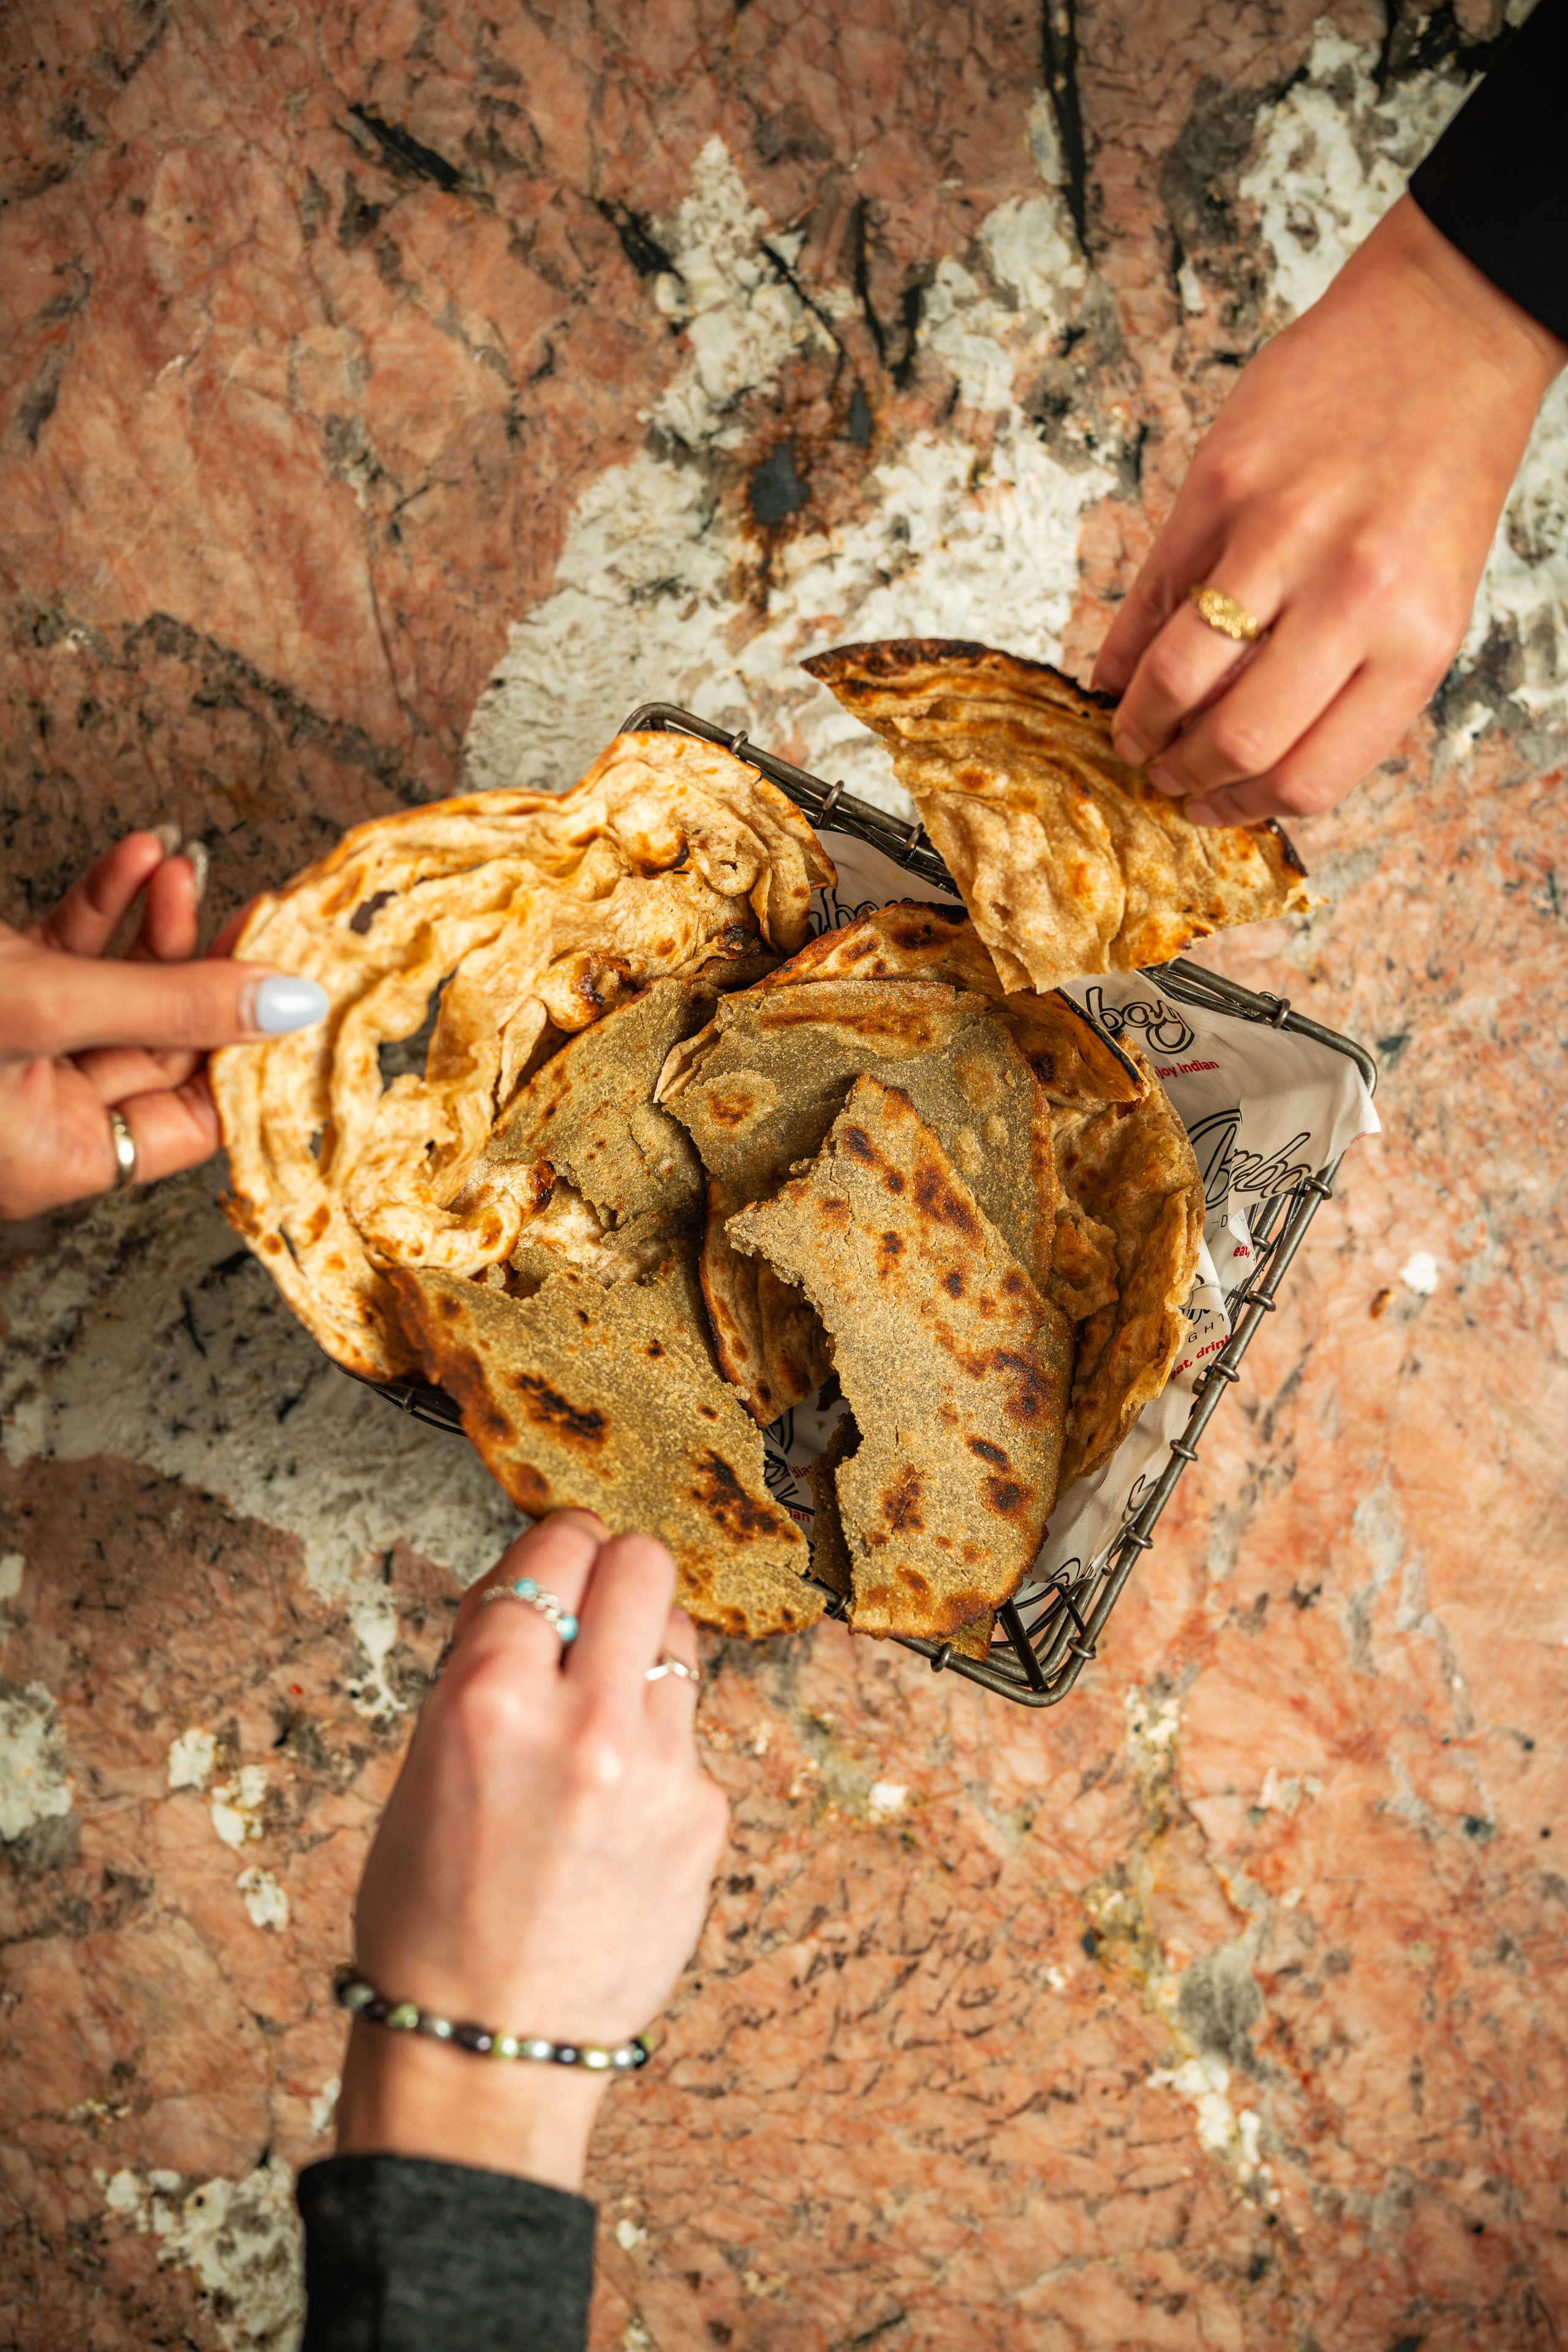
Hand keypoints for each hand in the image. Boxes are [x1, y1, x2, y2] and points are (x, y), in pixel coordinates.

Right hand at [0, 831, 326, 1219]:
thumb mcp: (48, 1011)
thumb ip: (170, 1004)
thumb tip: (293, 1003)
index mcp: (59, 1158)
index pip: (193, 1119)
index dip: (250, 1056)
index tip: (299, 991)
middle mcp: (45, 1113)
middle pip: (166, 1045)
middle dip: (207, 969)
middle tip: (257, 912)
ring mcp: (24, 1048)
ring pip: (122, 989)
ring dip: (159, 922)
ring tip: (185, 866)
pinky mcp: (4, 985)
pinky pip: (72, 948)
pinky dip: (105, 902)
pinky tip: (139, 856)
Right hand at [334, 1513, 729, 2192]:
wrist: (483, 2048)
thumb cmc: (431, 1913)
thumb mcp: (425, 1765)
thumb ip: (487, 1666)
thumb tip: (539, 1587)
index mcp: (489, 1700)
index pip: (551, 1550)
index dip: (552, 1548)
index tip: (554, 1560)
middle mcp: (583, 1722)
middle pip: (641, 1563)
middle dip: (613, 1573)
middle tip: (591, 1608)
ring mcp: (658, 1771)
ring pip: (677, 1641)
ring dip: (639, 1657)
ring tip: (598, 1718)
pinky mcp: (705, 1816)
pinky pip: (690, 1738)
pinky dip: (657, 1752)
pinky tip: (616, 1811)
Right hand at [1094, 195, 1566, 825]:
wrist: (1450, 330)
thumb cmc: (1438, 471)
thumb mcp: (1423, 597)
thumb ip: (1350, 680)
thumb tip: (1250, 760)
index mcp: (1415, 640)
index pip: (1309, 774)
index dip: (1242, 807)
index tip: (1208, 808)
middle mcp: (1354, 594)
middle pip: (1239, 739)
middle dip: (1183, 775)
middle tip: (1160, 774)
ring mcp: (1282, 536)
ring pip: (1183, 676)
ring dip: (1140, 720)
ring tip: (1131, 730)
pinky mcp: (1224, 484)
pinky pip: (1154, 592)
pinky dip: (1124, 647)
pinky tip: (1116, 670)